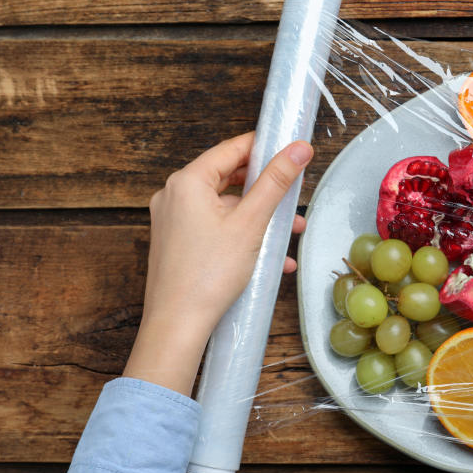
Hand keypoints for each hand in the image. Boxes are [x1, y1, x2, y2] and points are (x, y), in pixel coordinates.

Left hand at [124, 133, 313, 395]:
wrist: (178, 325)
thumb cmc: (208, 275)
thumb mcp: (251, 223)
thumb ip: (276, 182)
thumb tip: (299, 148)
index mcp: (187, 182)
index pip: (232, 149)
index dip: (264, 148)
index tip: (291, 152)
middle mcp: (174, 196)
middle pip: (229, 178)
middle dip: (266, 191)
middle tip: (294, 200)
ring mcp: (173, 220)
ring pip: (225, 207)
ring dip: (259, 218)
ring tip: (289, 235)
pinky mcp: (177, 243)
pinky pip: (215, 228)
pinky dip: (242, 235)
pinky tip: (270, 258)